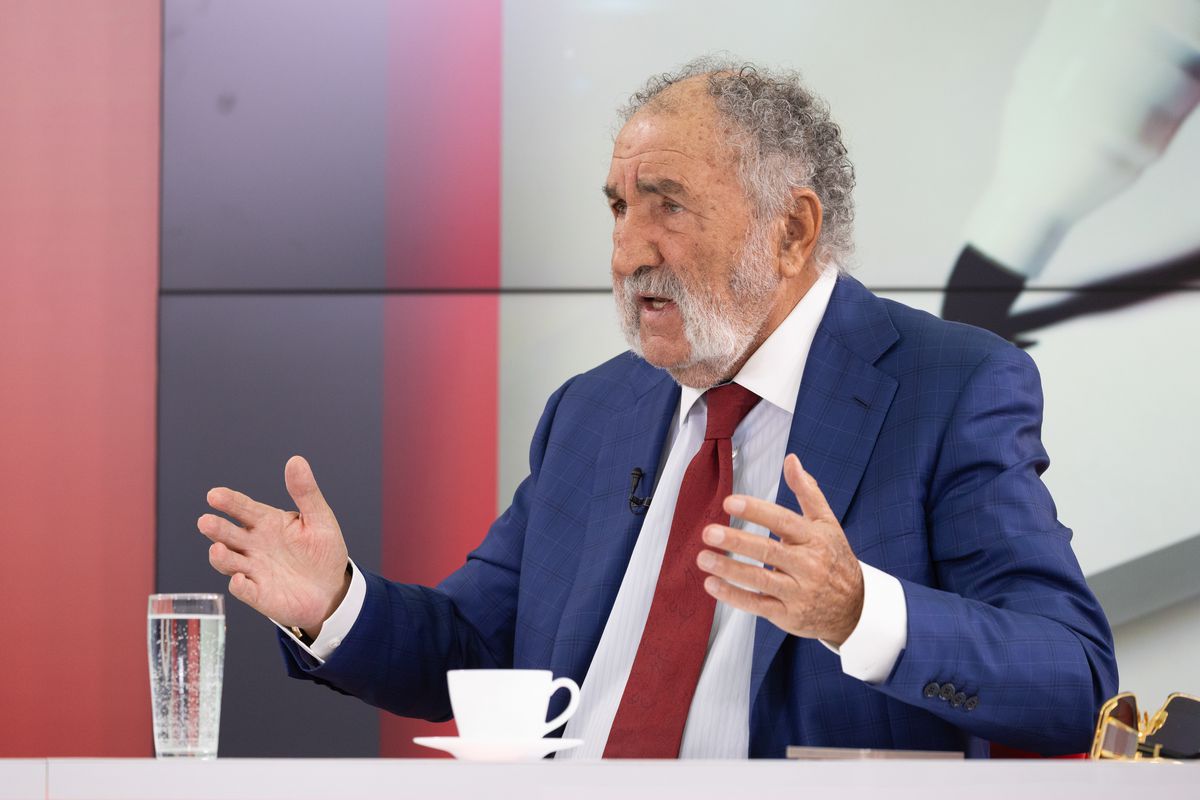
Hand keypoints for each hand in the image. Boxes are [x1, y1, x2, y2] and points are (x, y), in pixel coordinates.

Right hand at [198, 455, 349, 635]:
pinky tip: (239, 580)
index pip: (243, 508)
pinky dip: (239, 586)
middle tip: (206, 521)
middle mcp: (254, 544)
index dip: (228, 501)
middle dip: (217, 528)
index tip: (214, 495)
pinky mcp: (258, 594)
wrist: (332, 588)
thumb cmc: (322, 551)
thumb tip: (296, 461)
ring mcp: (254, 569)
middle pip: (229, 534)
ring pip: (229, 561)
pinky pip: (245, 590)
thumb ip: (306, 492)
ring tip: (218, 549)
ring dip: (221, 557)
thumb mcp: (319, 519)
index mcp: (267, 522)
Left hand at [695, 453, 863, 644]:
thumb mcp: (827, 523)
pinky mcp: (787, 614)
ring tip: (703, 558)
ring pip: (759, 580)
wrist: (855, 608)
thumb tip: (791, 459)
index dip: (756, 511)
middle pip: (768, 551)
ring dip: (729, 570)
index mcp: (814, 539)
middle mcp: (807, 565)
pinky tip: (711, 585)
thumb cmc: (835, 559)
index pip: (782, 521)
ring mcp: (798, 592)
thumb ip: (807, 491)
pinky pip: (757, 605)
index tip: (729, 502)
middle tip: (708, 532)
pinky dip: (733, 596)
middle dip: (736, 542)